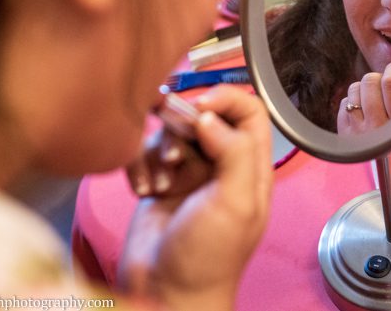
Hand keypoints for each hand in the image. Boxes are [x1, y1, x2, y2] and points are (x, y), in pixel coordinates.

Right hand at [119, 86, 271, 309]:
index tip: (200, 106)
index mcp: (251, 167)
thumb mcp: (236, 203)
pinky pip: (146, 153)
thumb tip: (212, 117)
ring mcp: (189, 174)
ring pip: (170, 132)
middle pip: (204, 116)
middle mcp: (222, 165)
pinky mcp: (159, 183)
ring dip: (158, 151)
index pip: (250, 110)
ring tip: (159, 183)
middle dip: (182, 126)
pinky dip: (140, 166)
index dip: (227, 99)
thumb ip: (235, 153)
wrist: (166, 294)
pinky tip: (144, 191)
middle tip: (172, 152)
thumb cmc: (209, 257)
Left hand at [337, 58, 390, 133]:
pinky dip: (355, 102)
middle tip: (388, 89)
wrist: (390, 164)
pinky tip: (365, 112)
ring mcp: (360, 133)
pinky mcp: (345, 134)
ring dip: (366, 90)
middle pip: (371, 80)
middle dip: (380, 78)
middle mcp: (381, 130)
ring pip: (356, 87)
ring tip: (376, 102)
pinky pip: (345, 101)